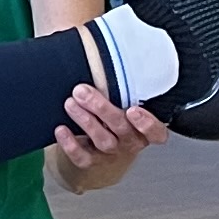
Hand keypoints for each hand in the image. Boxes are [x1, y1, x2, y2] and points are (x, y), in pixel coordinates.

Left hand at [49, 81, 168, 192]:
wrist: (101, 147)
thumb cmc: (115, 116)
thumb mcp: (123, 100)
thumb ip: (118, 85)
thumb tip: (97, 57)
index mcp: (144, 127)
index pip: (156, 131)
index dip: (148, 124)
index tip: (133, 110)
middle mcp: (130, 141)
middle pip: (122, 128)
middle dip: (101, 109)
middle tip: (82, 92)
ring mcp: (112, 153)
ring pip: (103, 141)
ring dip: (85, 121)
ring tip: (70, 104)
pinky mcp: (93, 161)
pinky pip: (83, 157)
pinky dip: (71, 145)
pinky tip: (62, 129)